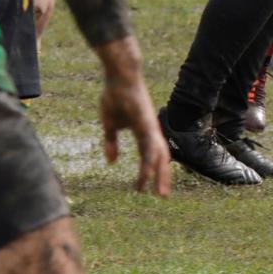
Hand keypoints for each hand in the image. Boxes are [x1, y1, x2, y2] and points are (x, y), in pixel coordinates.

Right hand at [96, 38, 171, 196]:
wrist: (120, 77)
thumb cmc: (116, 97)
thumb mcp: (110, 124)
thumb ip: (111, 142)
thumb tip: (112, 161)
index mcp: (143, 132)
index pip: (149, 155)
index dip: (149, 171)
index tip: (144, 189)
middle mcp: (150, 131)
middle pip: (160, 158)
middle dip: (162, 177)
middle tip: (162, 196)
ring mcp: (150, 127)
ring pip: (158, 155)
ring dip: (159, 174)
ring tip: (160, 192)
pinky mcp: (146, 123)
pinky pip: (150, 145)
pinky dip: (150, 160)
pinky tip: (149, 172)